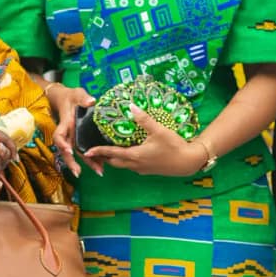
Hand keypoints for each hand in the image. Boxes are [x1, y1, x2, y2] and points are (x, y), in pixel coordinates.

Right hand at [44, 83, 94, 176]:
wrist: (68, 99)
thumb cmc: (72, 96)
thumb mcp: (77, 93)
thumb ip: (83, 98)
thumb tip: (90, 101)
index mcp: (65, 123)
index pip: (59, 136)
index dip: (62, 144)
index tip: (69, 151)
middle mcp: (68, 133)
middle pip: (67, 150)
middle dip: (72, 162)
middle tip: (78, 173)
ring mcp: (74, 137)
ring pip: (77, 153)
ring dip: (87, 163)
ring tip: (99, 171)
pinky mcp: (80, 138)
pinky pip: (85, 149)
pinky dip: (93, 157)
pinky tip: (102, 164)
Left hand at [83, 108, 206, 176]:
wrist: (188, 162)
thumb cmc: (174, 146)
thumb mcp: (159, 130)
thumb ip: (144, 119)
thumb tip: (131, 106)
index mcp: (135, 155)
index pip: (112, 154)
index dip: (98, 151)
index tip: (86, 151)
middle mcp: (136, 165)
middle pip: (115, 162)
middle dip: (104, 158)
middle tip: (96, 150)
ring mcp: (142, 169)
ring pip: (124, 165)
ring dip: (115, 159)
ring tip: (109, 150)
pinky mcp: (149, 170)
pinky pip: (132, 166)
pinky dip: (126, 160)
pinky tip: (129, 152)